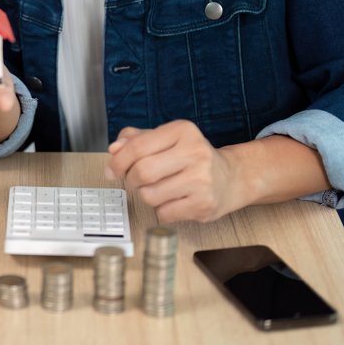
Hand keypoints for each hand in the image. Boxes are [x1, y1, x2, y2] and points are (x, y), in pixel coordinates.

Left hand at [104, 120, 241, 223]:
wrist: (230, 178)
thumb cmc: (191, 157)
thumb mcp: (166, 139)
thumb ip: (137, 139)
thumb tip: (114, 149)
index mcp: (182, 131)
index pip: (138, 146)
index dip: (118, 161)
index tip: (112, 170)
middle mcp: (195, 152)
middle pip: (142, 172)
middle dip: (131, 180)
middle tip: (135, 181)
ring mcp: (202, 180)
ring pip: (150, 195)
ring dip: (146, 195)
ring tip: (159, 189)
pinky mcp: (204, 204)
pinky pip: (164, 213)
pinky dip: (161, 210)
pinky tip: (173, 201)